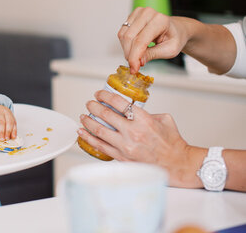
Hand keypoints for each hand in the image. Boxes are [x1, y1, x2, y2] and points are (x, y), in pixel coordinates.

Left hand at [0, 103, 16, 140]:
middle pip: (1, 122)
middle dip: (1, 132)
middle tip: (2, 139)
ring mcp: (6, 113)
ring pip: (9, 122)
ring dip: (8, 132)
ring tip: (7, 139)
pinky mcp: (12, 116)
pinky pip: (14, 123)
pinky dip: (14, 131)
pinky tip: (13, 136)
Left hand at [78, 89, 203, 187]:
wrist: (177, 164)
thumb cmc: (172, 143)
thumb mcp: (163, 119)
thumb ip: (146, 112)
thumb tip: (132, 108)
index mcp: (143, 119)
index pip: (118, 102)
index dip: (104, 96)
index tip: (99, 94)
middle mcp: (133, 132)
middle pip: (105, 115)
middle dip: (93, 106)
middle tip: (89, 103)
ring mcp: (126, 146)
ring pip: (99, 131)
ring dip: (88, 121)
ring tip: (83, 116)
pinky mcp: (122, 157)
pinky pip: (100, 146)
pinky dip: (88, 138)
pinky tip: (82, 132)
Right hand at [118, 7, 188, 72]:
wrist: (177, 29)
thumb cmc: (175, 38)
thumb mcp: (170, 50)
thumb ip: (152, 55)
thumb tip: (137, 62)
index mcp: (160, 20)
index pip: (140, 40)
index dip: (135, 56)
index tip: (133, 69)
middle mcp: (147, 13)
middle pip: (129, 38)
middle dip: (130, 55)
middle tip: (135, 65)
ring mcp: (138, 13)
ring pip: (123, 36)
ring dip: (127, 50)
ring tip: (137, 56)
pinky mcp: (132, 16)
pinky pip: (122, 33)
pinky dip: (126, 44)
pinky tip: (134, 48)